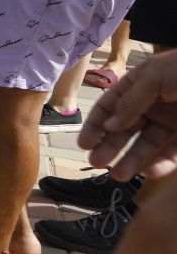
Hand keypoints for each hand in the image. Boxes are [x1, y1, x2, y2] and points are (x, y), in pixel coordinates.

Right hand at [80, 52, 176, 181]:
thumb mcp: (153, 78)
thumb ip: (129, 102)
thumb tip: (108, 125)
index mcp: (141, 84)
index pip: (111, 106)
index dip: (96, 124)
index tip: (85, 144)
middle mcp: (154, 104)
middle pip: (126, 128)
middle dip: (110, 146)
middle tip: (98, 163)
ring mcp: (173, 121)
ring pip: (148, 144)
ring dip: (132, 160)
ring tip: (119, 175)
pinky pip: (173, 153)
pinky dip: (161, 164)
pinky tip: (149, 172)